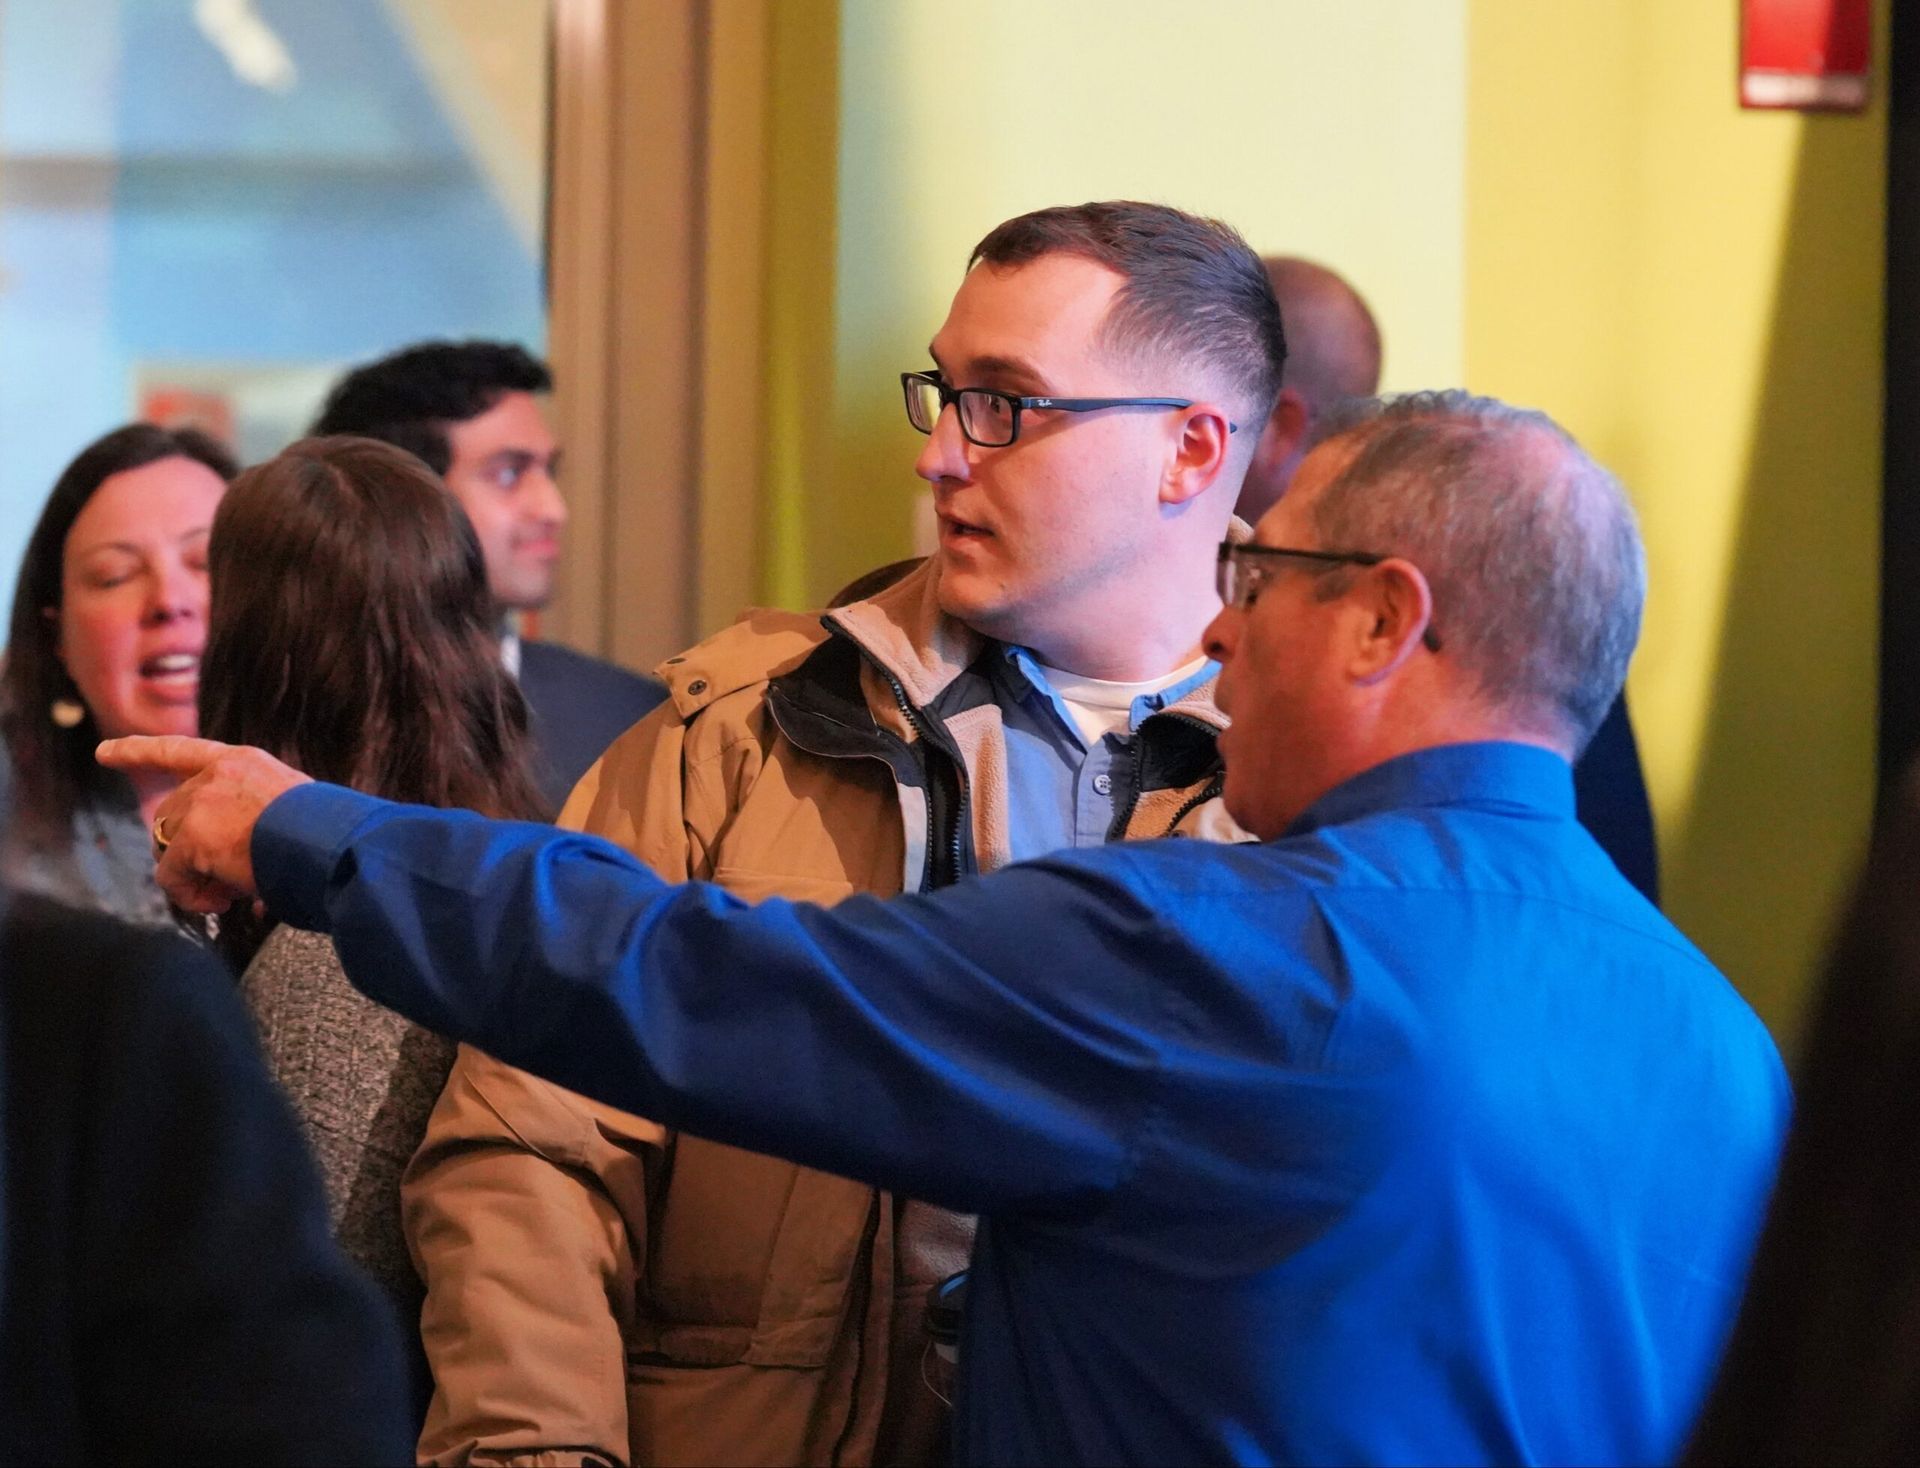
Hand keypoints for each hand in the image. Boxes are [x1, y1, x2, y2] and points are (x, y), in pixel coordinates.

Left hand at [96, 737, 311, 912]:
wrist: (339, 846)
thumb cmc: (332, 837)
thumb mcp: (293, 812)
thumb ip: (259, 828)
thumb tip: (252, 893)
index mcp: (243, 763)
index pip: (180, 751)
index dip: (137, 752)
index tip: (103, 753)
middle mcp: (216, 776)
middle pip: (169, 815)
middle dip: (184, 852)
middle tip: (225, 883)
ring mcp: (201, 804)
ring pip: (167, 847)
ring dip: (190, 876)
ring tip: (228, 895)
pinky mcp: (193, 838)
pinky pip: (171, 878)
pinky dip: (190, 896)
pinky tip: (222, 902)